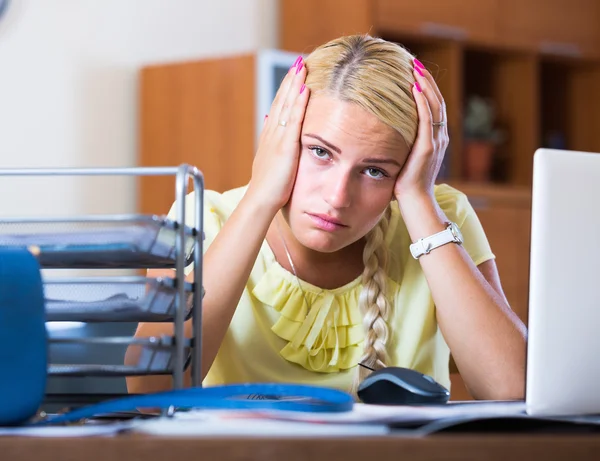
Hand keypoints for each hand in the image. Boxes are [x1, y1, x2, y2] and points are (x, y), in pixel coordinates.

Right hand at [247, 56, 309, 213]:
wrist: (260, 202)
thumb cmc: (268, 190)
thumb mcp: (271, 165)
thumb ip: (273, 148)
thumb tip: (272, 132)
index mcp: (269, 139)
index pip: (278, 109)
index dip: (286, 92)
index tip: (294, 77)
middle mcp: (271, 134)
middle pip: (281, 101)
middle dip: (290, 81)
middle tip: (299, 62)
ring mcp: (277, 139)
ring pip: (286, 106)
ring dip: (294, 85)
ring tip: (302, 66)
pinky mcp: (284, 147)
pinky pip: (293, 120)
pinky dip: (298, 103)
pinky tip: (305, 89)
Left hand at [394, 61, 448, 202]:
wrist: (414, 201)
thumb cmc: (406, 183)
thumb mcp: (404, 157)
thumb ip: (401, 142)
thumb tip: (384, 128)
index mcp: (435, 137)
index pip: (433, 105)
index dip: (427, 86)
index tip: (415, 70)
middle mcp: (440, 136)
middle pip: (436, 100)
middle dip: (426, 79)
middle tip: (415, 61)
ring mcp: (436, 141)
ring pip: (434, 105)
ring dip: (425, 84)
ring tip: (415, 67)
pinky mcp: (428, 148)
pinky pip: (427, 119)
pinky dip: (422, 101)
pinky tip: (414, 87)